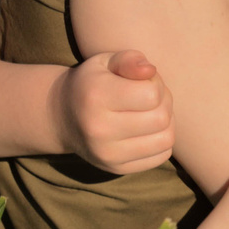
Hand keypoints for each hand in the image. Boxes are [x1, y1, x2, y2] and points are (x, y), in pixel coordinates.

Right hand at [51, 49, 175, 173]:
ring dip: (166, 122)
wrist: (62, 117)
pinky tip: (147, 129)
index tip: (144, 81)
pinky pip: (161, 156)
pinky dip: (161, 140)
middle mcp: (99, 129)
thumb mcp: (105, 62)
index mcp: (96, 97)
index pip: (152, 94)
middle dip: (164, 102)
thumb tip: (150, 71)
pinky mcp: (117, 168)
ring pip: (165, 139)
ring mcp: (107, 154)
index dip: (156, 83)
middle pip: (161, 118)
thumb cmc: (92, 83)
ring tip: (151, 112)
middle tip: (150, 96)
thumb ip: (129, 59)